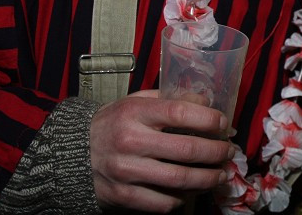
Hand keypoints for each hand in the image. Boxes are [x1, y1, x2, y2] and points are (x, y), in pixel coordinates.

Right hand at [89, 90, 234, 211]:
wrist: (72, 153)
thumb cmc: (112, 124)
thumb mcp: (136, 102)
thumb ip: (169, 99)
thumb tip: (206, 102)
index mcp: (135, 113)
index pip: (181, 112)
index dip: (209, 118)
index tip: (223, 123)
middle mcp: (130, 141)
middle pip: (187, 149)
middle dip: (217, 152)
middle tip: (229, 151)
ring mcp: (127, 171)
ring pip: (181, 179)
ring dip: (208, 178)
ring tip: (220, 174)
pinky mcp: (123, 196)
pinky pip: (163, 202)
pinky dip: (183, 198)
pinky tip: (192, 189)